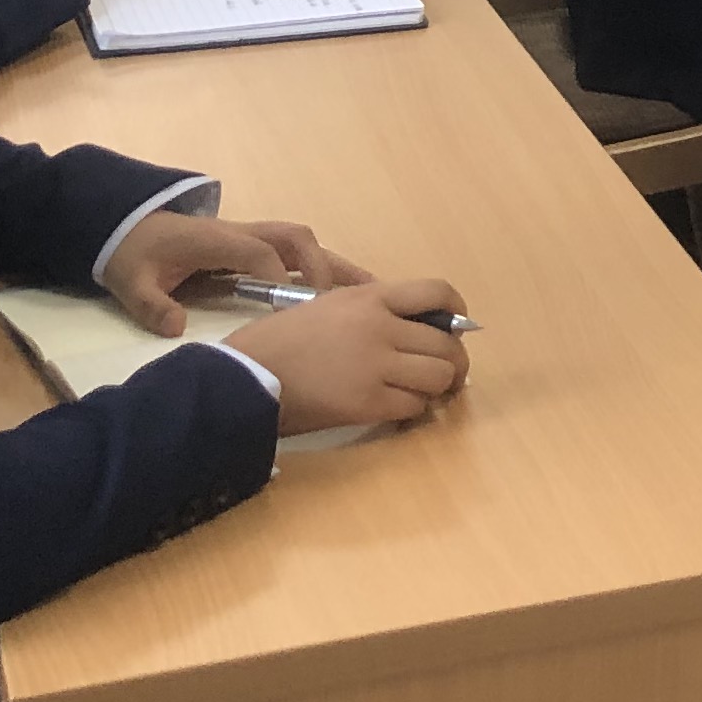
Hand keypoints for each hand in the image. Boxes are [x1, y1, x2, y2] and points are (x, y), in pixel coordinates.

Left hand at [100, 210, 367, 333]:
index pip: (259, 252)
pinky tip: (346, 290)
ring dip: (333, 264)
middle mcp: (242, 233)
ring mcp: (251, 237)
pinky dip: (324, 267)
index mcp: (216, 240)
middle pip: (293, 238)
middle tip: (339, 304)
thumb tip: (176, 329)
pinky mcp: (253, 246)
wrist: (125, 226)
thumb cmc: (132, 254)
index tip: (294, 310)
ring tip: (370, 291)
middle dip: (320, 266)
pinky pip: (296, 252)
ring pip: (303, 242)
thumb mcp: (132, 283)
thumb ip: (151, 305)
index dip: (280, 277)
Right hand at [227, 280, 473, 434]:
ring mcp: (376, 366)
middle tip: (446, 372)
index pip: (437, 292)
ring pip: (439, 375)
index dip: (457, 310)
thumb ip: (372, 309)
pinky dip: (414, 409)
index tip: (457, 326)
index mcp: (370, 297)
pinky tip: (398, 408)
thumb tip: (417, 324)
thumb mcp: (328, 304)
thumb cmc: (280, 340)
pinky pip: (414, 406)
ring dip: (438, 386)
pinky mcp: (367, 403)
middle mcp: (381, 327)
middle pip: (446, 342)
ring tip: (425, 392)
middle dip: (454, 360)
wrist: (245, 377)